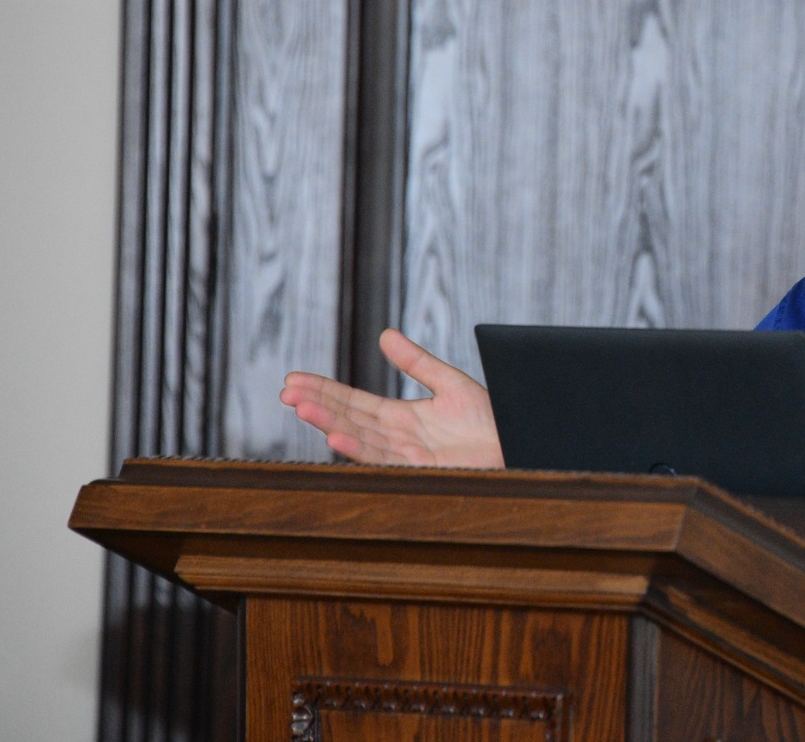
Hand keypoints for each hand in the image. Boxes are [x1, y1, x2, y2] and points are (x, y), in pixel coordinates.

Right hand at [280, 328, 504, 467]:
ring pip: (358, 437)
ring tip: (301, 407)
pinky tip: (336, 436)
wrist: (519, 441)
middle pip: (348, 419)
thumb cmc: (491, 419)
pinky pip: (382, 458)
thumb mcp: (450, 383)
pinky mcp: (420, 470)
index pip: (354, 402)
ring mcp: (407, 455)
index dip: (324, 391)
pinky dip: (358, 448)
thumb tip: (384, 334)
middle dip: (316, 405)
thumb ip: (417, 362)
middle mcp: (398, 438)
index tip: (293, 380)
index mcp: (401, 417)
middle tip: (285, 392)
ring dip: (329, 423)